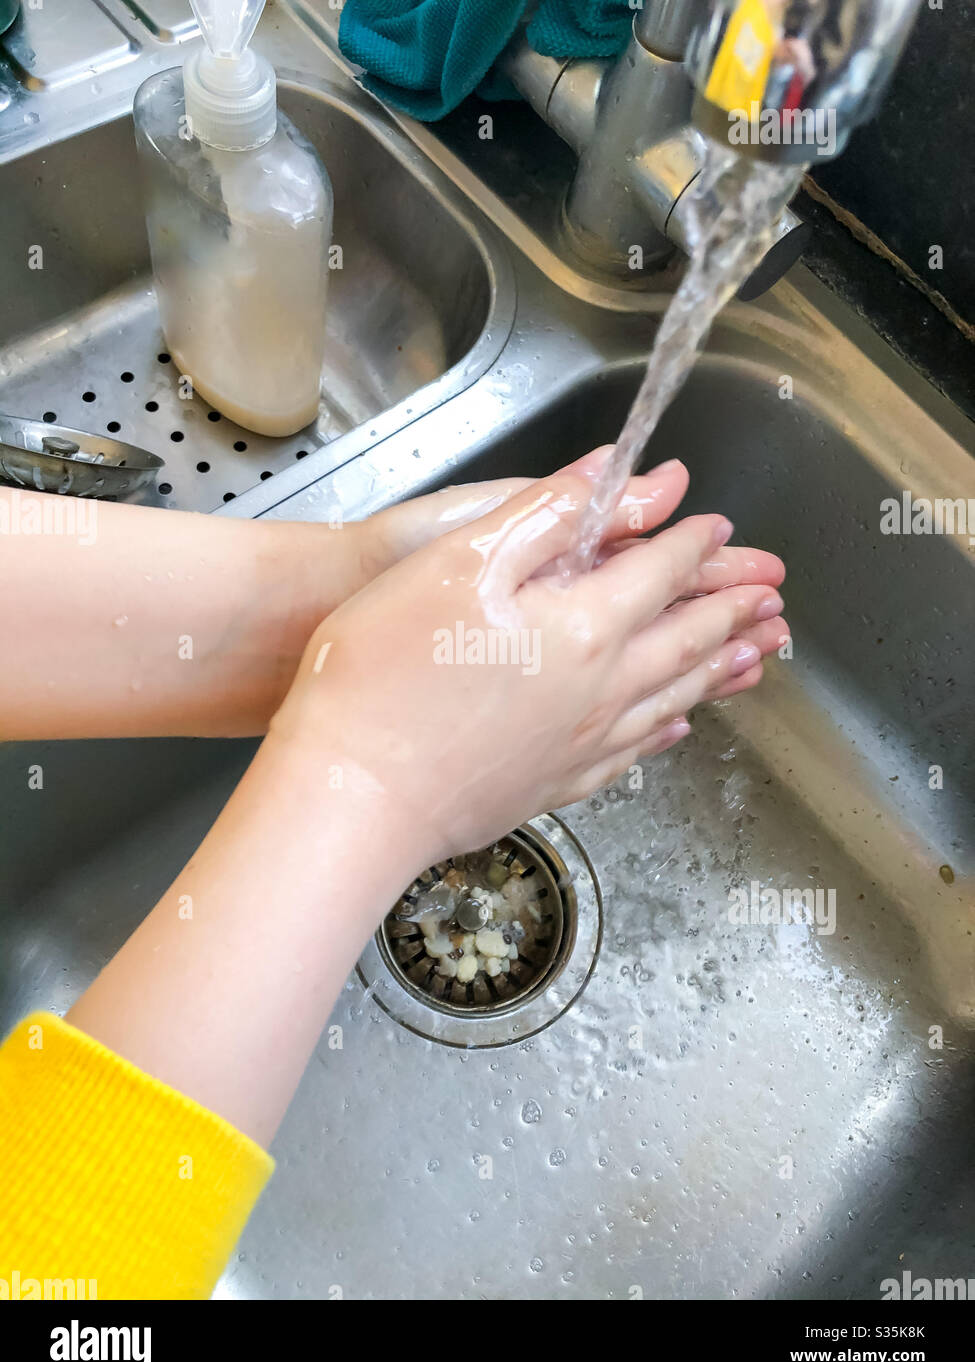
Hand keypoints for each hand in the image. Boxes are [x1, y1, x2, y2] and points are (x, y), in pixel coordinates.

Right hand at [271, 448, 787, 866]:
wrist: (353, 794)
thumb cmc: (387, 670)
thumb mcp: (460, 561)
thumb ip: (549, 513)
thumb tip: (626, 476)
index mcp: (583, 626)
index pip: (658, 573)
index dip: (691, 544)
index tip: (718, 528)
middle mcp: (603, 690)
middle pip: (685, 641)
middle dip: (730, 611)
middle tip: (772, 596)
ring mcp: (583, 746)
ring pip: (674, 699)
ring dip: (721, 672)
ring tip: (757, 659)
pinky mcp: (555, 787)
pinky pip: (634, 754)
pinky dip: (666, 732)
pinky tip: (676, 728)